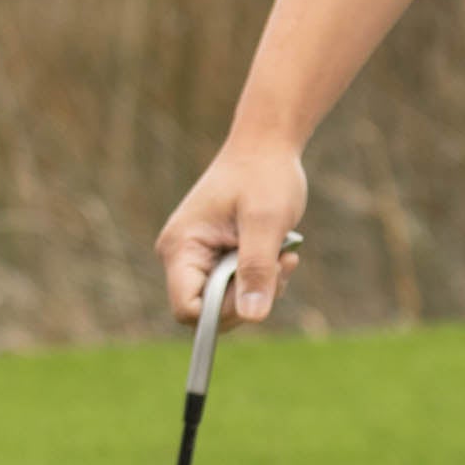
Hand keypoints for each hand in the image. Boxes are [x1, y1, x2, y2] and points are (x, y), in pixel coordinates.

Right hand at [156, 141, 306, 325]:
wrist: (267, 147)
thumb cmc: (265, 176)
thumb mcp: (266, 222)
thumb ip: (257, 269)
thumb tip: (253, 317)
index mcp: (181, 247)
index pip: (187, 310)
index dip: (224, 311)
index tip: (259, 286)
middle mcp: (182, 256)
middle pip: (209, 311)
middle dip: (249, 297)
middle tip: (279, 265)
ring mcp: (199, 257)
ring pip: (228, 302)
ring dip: (262, 287)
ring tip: (283, 255)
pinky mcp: (216, 256)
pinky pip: (237, 288)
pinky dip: (263, 279)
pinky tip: (280, 254)